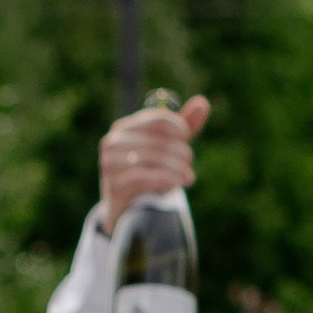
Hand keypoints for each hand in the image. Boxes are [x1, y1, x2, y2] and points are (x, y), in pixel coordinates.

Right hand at [96, 93, 207, 230]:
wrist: (126, 210)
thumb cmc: (148, 173)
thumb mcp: (166, 148)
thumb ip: (183, 126)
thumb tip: (202, 102)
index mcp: (124, 127)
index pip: (159, 119)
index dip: (179, 129)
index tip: (186, 140)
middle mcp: (113, 142)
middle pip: (160, 140)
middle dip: (181, 154)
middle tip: (188, 168)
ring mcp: (110, 163)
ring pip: (156, 159)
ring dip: (178, 169)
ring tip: (188, 178)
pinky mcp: (113, 184)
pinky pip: (145, 177)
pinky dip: (166, 179)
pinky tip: (177, 184)